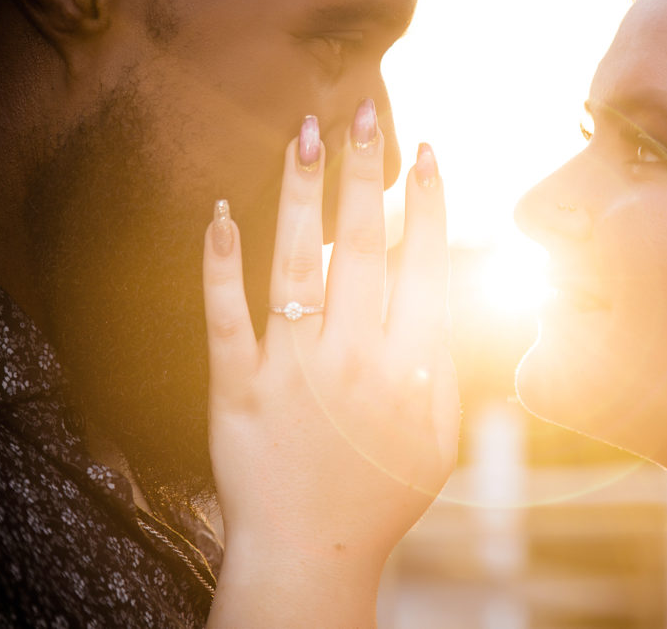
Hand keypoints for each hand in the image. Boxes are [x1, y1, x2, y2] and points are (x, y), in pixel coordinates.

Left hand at [203, 100, 458, 626]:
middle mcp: (353, 358)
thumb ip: (446, 366)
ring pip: (295, 264)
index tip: (426, 152)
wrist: (313, 555)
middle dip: (364, 171)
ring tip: (303, 133)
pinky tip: (222, 213)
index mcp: (410, 368)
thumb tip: (442, 296)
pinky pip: (225, 317)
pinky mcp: (237, 389)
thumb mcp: (441, 439)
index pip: (424, 265)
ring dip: (299, 193)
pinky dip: (220, 264)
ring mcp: (292, 371)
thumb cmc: (383, 497)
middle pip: (360, 246)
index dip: (428, 203)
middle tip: (362, 112)